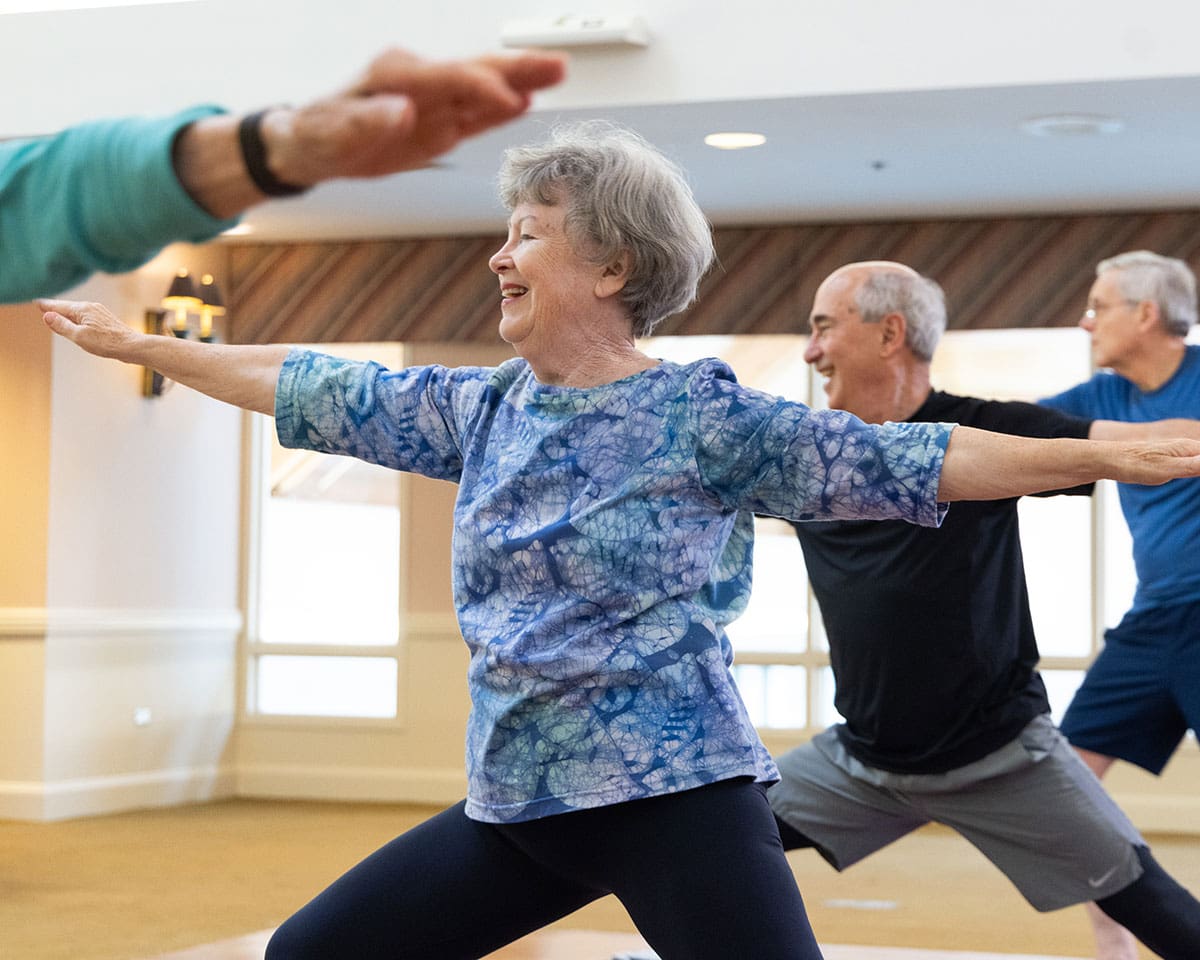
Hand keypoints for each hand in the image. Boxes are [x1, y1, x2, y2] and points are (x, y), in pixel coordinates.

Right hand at [38, 299, 142, 360]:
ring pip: (78, 312)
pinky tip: (78, 322)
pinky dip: (77, 318)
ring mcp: (99, 313)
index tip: (37, 302)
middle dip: (55, 307)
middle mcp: (91, 307)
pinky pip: (86, 317)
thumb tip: (47, 315)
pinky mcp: (105, 320)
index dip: (47, 306)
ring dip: (66, 313)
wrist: (132, 346)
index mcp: (83, 309)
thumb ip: (62, 326)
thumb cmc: (107, 343)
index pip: (59, 306)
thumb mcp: (79, 336)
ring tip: (56, 313)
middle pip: (68, 307)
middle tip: (42, 306)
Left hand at [263, 48, 567, 184]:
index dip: (481, 88)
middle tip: (558, 64)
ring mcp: (433, 102)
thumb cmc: (318, 136)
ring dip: (520, 83)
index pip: (449, 77)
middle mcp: (420, 82)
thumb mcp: (332, 134)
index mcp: (396, 75)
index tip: (512, 100)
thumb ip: (366, 123)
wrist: (311, 144)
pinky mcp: (438, 123)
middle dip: (517, 68)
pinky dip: (499, 109)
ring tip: (558, 73)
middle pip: (476, 70)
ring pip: (483, 89)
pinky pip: (474, 116)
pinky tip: (525, 102)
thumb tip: (402, 111)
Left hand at [1111, 439, 1199, 484]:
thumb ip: (1197, 465)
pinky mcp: (1168, 460)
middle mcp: (1186, 448)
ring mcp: (1177, 453)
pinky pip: (1192, 463)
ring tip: (1188, 471)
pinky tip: (1197, 469)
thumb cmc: (1135, 464)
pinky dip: (1198, 467)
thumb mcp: (1168, 468)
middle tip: (1182, 473)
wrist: (1107, 459)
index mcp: (1190, 448)